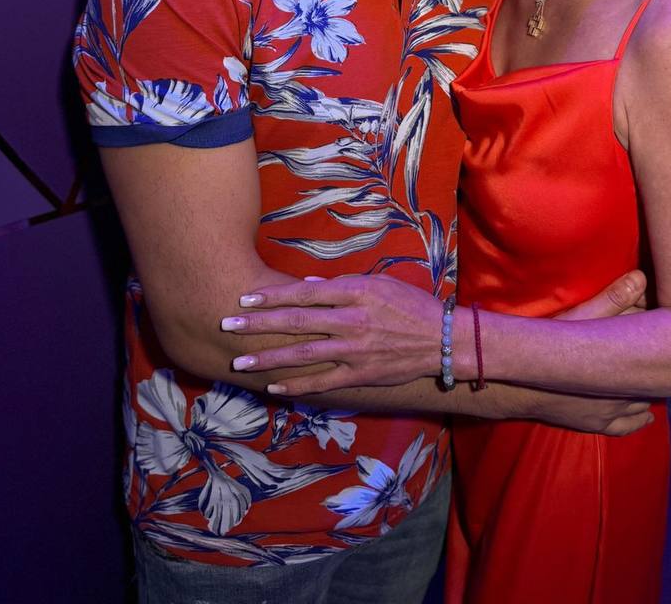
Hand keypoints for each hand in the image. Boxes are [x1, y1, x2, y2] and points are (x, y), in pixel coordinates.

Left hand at [222, 274, 441, 394]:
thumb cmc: (410, 305)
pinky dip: (296, 386)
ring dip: (269, 358)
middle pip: (296, 322)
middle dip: (259, 325)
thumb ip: (341, 286)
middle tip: (227, 326)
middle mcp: (351, 321)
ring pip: (303, 354)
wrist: (443, 340)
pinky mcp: (360, 374)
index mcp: (355, 292)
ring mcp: (354, 350)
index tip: (245, 299)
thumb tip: (305, 288)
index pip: (304, 294)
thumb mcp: (379, 283)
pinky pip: (322, 382)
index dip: (272, 297)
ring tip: (240, 362)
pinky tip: (273, 388)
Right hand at [537, 269, 653, 435]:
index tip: (669, 329)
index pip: (657, 354)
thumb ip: (611, 299)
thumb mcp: (580, 318)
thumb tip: (641, 277)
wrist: (518, 387)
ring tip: (653, 379)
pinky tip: (645, 417)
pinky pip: (626, 426)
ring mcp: (611, 412)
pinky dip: (637, 420)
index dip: (663, 341)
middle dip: (657, 369)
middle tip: (665, 355)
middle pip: (652, 382)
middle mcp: (624, 393)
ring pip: (641, 405)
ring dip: (647, 393)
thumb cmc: (549, 348)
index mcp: (625, 366)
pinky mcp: (596, 425)